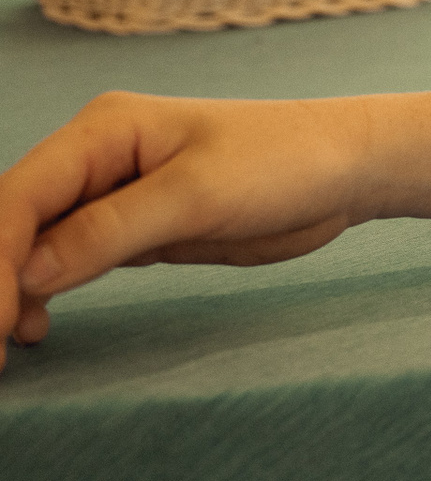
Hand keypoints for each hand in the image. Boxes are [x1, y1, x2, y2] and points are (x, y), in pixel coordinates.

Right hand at [0, 91, 374, 369]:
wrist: (347, 168)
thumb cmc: (284, 161)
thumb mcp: (199, 194)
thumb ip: (112, 230)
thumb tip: (32, 271)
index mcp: (102, 131)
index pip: (20, 198)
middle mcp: (95, 158)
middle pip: (15, 223)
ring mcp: (112, 194)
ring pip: (36, 246)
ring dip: (13, 292)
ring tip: (6, 349)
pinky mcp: (136, 228)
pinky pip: (71, 261)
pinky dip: (46, 293)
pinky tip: (37, 329)